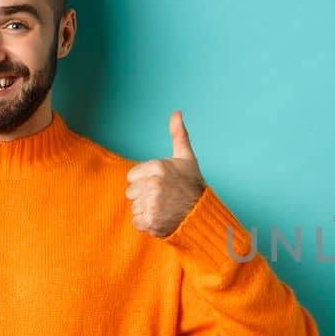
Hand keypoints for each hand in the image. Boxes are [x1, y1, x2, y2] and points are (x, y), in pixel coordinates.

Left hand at [126, 109, 207, 237]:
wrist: (203, 214)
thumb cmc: (192, 185)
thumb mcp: (186, 157)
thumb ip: (178, 134)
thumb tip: (177, 112)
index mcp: (158, 167)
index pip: (132, 176)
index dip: (144, 181)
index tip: (161, 185)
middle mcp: (154, 184)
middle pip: (131, 192)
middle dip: (144, 196)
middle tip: (164, 197)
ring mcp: (152, 204)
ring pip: (134, 208)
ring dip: (147, 210)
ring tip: (164, 208)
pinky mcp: (151, 221)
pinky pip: (137, 222)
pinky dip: (147, 224)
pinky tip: (162, 218)